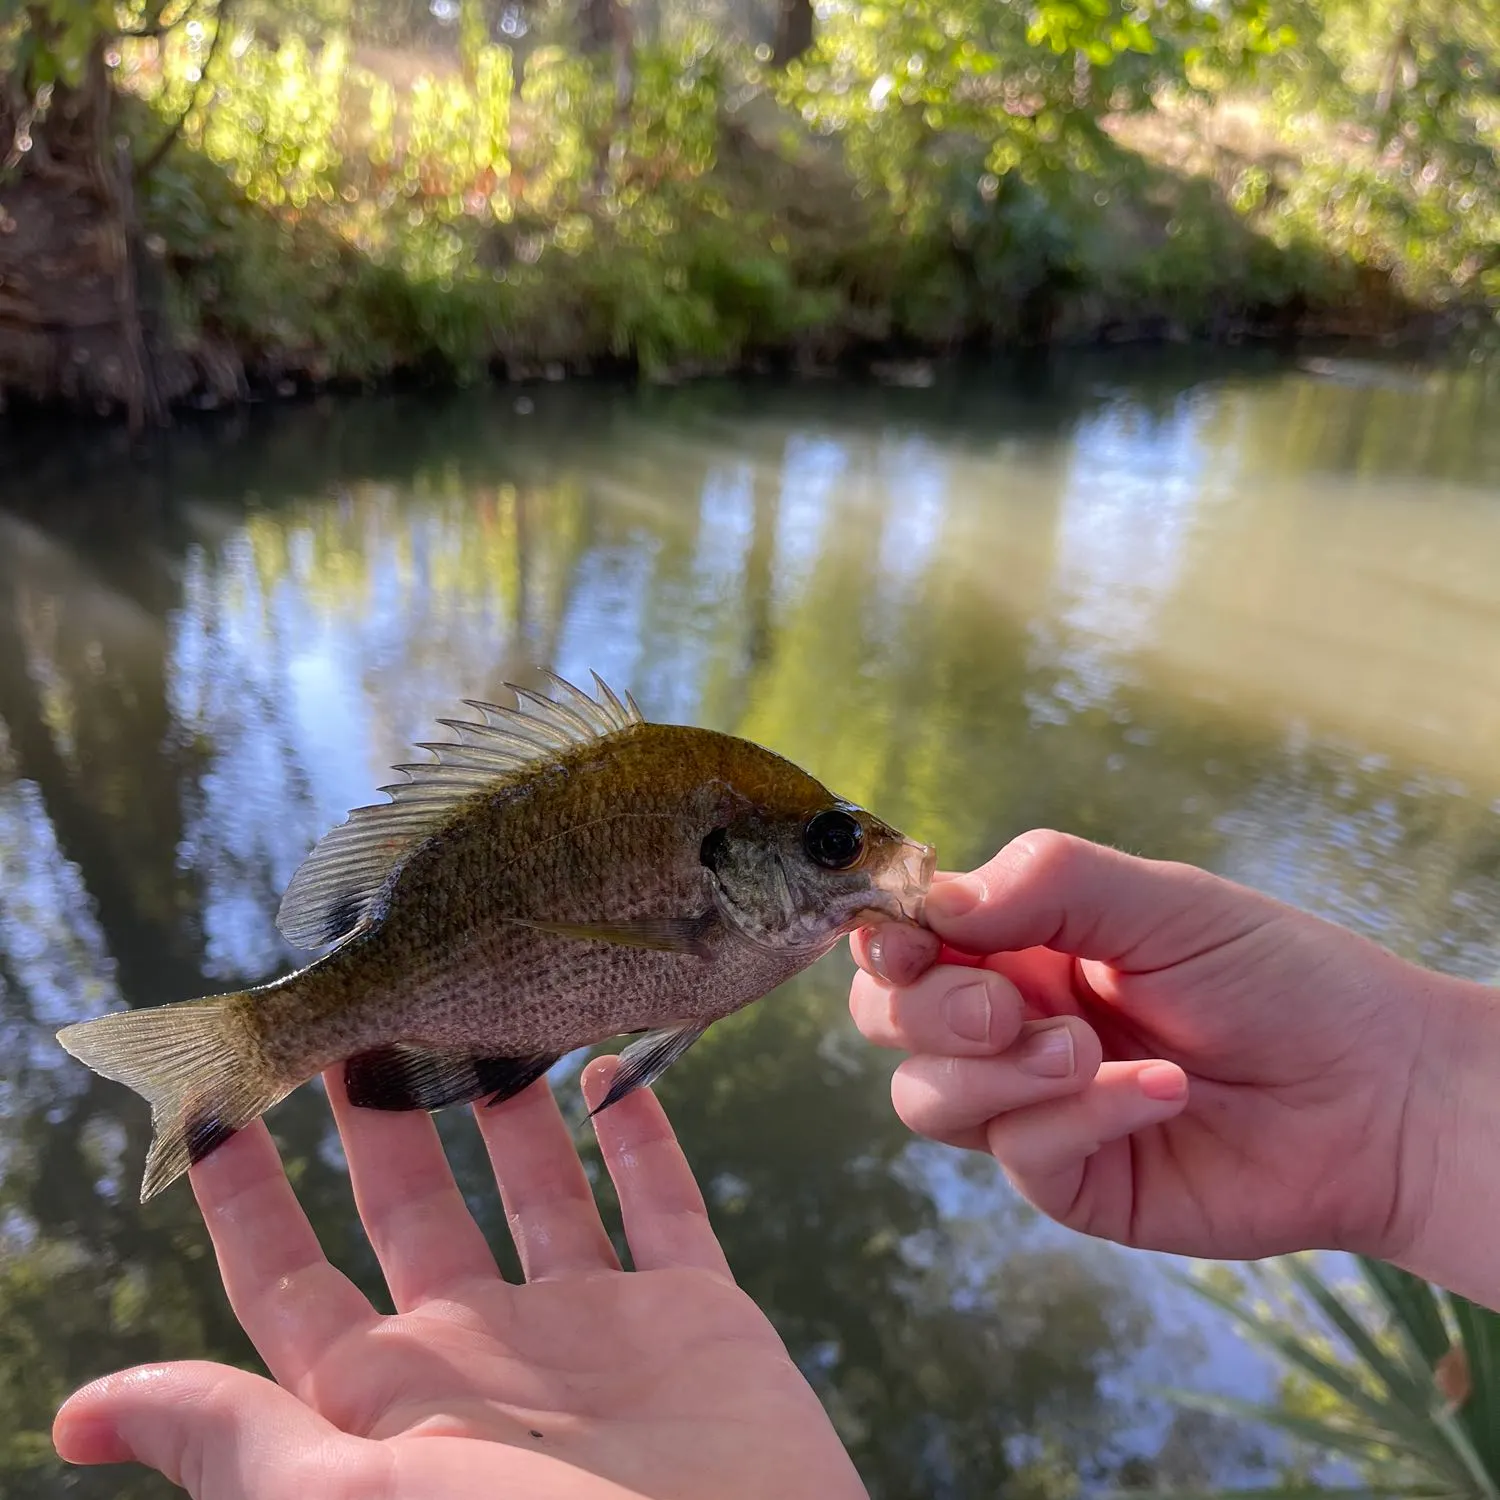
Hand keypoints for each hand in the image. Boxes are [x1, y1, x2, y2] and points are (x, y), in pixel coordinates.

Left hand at [53, 1059, 866, 1499]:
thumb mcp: (353, 1497)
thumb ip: (238, 1436)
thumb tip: (82, 1411)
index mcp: (387, 1402)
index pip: (288, 1281)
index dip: (246, 1199)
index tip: (218, 1100)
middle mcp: (483, 1355)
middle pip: (412, 1207)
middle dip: (379, 1115)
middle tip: (360, 1012)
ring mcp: (593, 1332)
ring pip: (536, 1185)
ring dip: (507, 1105)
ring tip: (480, 1016)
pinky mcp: (695, 1318)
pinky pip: (664, 1202)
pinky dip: (642, 1134)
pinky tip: (612, 1069)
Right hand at [849, 830, 1474, 1267]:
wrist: (1376, 1091)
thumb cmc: (1279, 978)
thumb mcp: (1162, 901)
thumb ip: (1045, 882)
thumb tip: (933, 901)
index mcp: (1020, 944)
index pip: (903, 939)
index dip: (884, 937)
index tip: (909, 935)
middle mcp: (1010, 1023)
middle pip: (888, 1020)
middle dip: (926, 1008)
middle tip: (1006, 1002)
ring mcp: (1033, 1106)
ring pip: (926, 1098)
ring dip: (1000, 1070)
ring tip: (1094, 1051)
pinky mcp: (1071, 1181)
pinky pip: (1018, 1154)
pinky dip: (1079, 1118)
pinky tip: (1160, 1091)